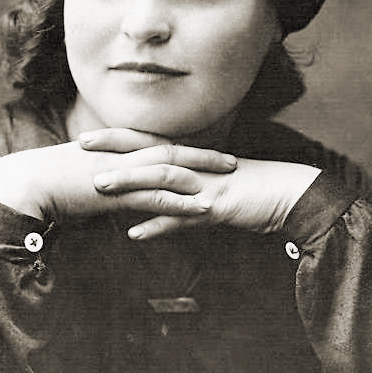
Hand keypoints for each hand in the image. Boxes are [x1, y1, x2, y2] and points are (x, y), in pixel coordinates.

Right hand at [0, 135, 237, 222]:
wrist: (24, 184)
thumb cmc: (46, 181)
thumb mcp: (78, 174)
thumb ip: (99, 178)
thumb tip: (108, 187)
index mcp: (115, 149)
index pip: (157, 143)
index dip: (185, 146)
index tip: (206, 150)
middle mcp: (122, 155)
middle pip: (173, 150)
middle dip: (204, 155)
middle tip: (232, 160)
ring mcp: (121, 172)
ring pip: (171, 170)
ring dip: (202, 175)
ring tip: (228, 182)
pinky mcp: (116, 193)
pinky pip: (156, 197)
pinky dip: (181, 202)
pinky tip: (202, 209)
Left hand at [79, 128, 321, 238]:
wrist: (290, 195)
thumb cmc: (250, 190)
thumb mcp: (209, 189)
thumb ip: (176, 200)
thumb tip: (142, 216)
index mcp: (192, 159)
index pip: (149, 144)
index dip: (118, 139)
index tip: (87, 139)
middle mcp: (195, 167)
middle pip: (149, 153)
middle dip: (115, 148)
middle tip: (81, 146)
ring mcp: (205, 186)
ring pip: (163, 180)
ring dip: (132, 182)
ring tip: (101, 185)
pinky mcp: (217, 207)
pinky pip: (185, 218)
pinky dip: (160, 226)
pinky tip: (136, 234)